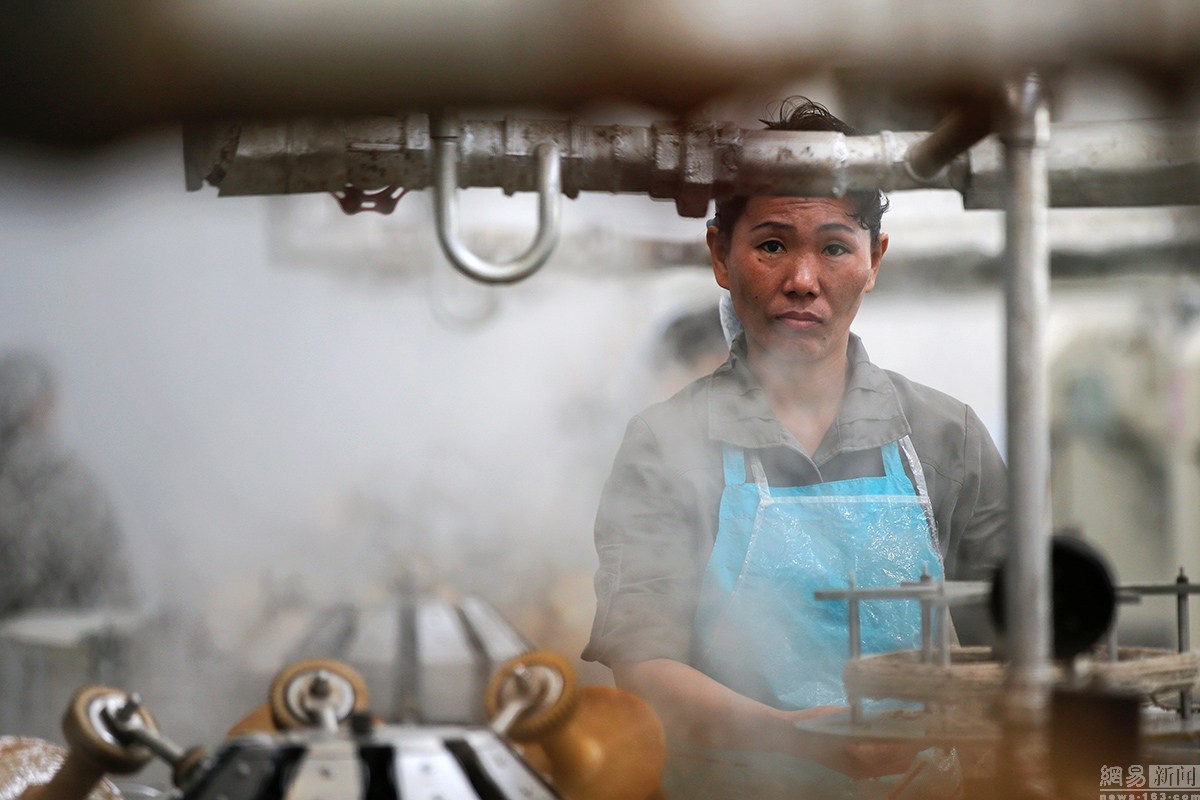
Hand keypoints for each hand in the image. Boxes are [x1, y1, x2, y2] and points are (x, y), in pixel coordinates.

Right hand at [787, 707, 924, 778]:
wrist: (792, 737)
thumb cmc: (815, 725)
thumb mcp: (843, 718)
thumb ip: (868, 720)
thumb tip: (896, 717)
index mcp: (861, 758)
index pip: (899, 751)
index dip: (914, 739)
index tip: (926, 726)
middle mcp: (864, 770)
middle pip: (901, 762)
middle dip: (914, 746)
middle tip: (922, 727)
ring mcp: (860, 772)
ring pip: (894, 765)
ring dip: (905, 751)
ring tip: (910, 731)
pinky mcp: (856, 769)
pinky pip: (884, 766)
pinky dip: (893, 753)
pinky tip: (892, 737)